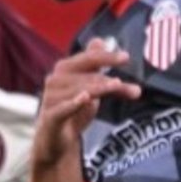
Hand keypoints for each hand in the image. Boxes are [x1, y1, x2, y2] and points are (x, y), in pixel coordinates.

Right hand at [32, 43, 140, 170]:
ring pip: (80, 91)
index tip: (126, 58)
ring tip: (116, 86)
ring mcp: (51, 98)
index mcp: (65, 69)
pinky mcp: (50, 118)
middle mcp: (56, 80)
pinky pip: (62, 109)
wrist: (55, 140)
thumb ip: (96, 67)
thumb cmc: (72, 111)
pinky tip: (85, 98)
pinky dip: (73, 103)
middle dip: (109, 80)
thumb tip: (100, 40)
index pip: (89, 59)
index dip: (107, 57)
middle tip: (130, 86)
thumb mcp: (88, 88)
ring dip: (100, 89)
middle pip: (87, 76)